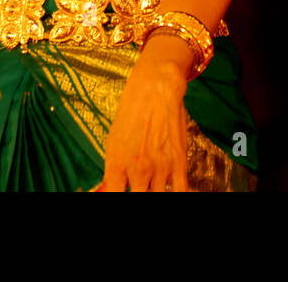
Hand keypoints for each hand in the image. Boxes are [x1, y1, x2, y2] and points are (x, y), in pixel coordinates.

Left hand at [95, 33, 192, 191]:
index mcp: (116, 164)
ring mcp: (160, 168)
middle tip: (140, 185)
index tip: (123, 191)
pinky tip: (169, 187)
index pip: (114, 197)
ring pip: (158, 197)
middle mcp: (137, 169)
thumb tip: (107, 192)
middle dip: (138, 194)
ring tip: (152, 184)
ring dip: (155, 192)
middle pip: (138, 199)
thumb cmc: (131, 113)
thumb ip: (112, 172)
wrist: (155, 89)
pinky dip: (175, 193)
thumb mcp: (113, 141)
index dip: (118, 196)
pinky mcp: (179, 163)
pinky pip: (180, 193)